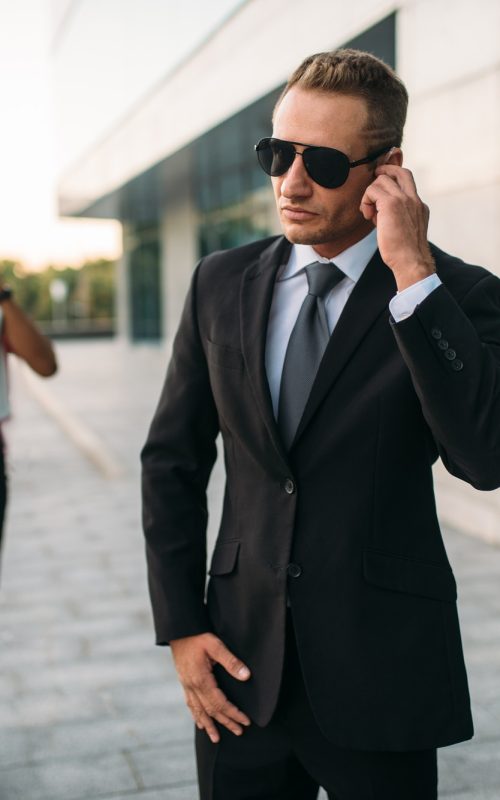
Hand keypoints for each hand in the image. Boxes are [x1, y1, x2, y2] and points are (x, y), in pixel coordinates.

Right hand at [170, 632, 250, 742]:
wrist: (179, 630)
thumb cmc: (198, 636)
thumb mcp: (216, 645)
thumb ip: (231, 661)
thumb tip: (246, 675)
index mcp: (201, 679)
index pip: (220, 703)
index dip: (233, 713)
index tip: (245, 721)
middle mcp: (192, 686)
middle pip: (210, 710)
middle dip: (225, 722)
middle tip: (238, 732)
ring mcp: (186, 685)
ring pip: (198, 710)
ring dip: (209, 725)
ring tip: (216, 738)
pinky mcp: (184, 681)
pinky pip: (190, 703)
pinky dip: (196, 715)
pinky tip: (200, 723)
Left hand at [360, 164, 435, 290]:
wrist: (411, 261)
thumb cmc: (404, 253)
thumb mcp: (404, 230)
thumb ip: (396, 217)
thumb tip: (377, 212)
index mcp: (419, 205)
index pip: (408, 181)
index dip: (393, 179)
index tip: (380, 190)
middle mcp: (414, 199)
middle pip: (400, 171)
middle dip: (383, 172)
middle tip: (372, 188)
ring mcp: (404, 199)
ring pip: (382, 179)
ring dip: (370, 194)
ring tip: (369, 213)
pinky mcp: (391, 204)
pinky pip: (373, 190)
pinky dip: (366, 200)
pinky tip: (367, 216)